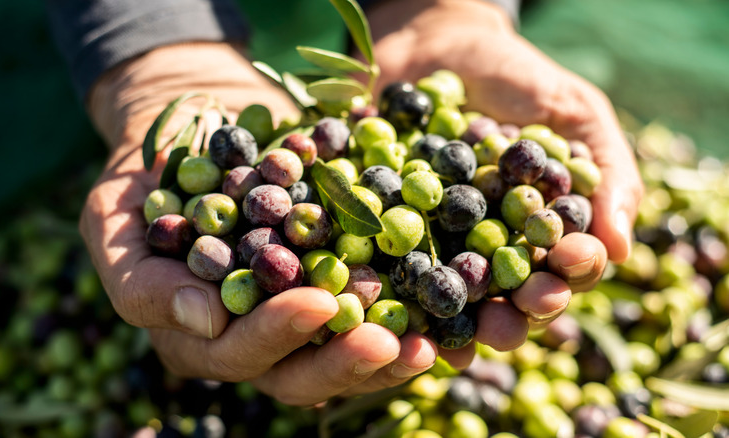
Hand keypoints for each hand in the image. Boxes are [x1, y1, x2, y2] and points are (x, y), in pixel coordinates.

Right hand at [80, 42, 442, 405]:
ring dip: (387, 355)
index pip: (235, 352)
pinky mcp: (336, 283)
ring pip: (342, 355)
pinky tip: (447, 317)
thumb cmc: (147, 173)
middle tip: (391, 342)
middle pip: (298, 373)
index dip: (275, 335)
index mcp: (195, 332)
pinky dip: (411, 316)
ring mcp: (296, 315)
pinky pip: (376, 312)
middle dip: (343, 361)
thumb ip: (142, 277)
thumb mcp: (111, 217)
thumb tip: (206, 323)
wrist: (203, 124)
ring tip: (430, 343)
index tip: (317, 303)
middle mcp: (249, 337)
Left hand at [364, 0, 641, 336]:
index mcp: (539, 233)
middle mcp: (489, 250)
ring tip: (452, 338)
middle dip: (511, 317)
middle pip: (505, 300)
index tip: (566, 268)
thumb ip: (603, 169)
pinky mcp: (384, 233)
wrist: (434, 43)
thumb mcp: (571, 110)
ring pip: (448, 300)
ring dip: (452, 324)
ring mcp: (435, 246)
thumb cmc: (514, 76)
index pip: (561, 269)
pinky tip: (387, 307)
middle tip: (506, 321)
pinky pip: (385, 268)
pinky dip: (386, 289)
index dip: (567, 276)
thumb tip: (619, 246)